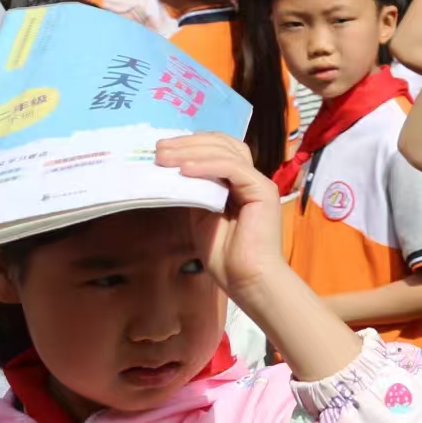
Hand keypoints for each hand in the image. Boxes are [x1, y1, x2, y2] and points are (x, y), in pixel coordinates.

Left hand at [154, 134, 284, 300]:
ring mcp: (258, 182)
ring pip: (227, 151)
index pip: (218, 148)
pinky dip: (208, 166)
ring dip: (192, 151)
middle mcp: (250, 177)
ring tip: (164, 158)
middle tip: (158, 150)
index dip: (190, 143)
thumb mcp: (200, 216)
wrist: (247, 279)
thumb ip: (193, 192)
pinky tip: (185, 170)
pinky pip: (233, 169)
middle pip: (223, 143)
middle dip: (188, 142)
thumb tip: (170, 172)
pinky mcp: (262, 191)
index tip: (161, 150)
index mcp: (236, 182)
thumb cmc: (226, 255)